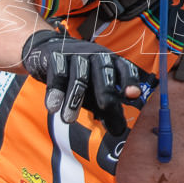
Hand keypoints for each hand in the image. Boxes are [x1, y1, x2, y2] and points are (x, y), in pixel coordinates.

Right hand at [21, 29, 140, 134]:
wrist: (49, 51)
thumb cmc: (80, 76)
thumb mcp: (95, 91)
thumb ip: (108, 108)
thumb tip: (119, 131)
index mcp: (111, 62)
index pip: (125, 68)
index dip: (130, 80)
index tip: (134, 95)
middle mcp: (96, 55)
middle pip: (104, 72)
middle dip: (105, 92)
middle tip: (105, 109)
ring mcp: (76, 54)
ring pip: (79, 76)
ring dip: (74, 99)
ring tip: (68, 120)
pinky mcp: (56, 56)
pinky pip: (58, 74)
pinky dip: (55, 91)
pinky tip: (53, 108)